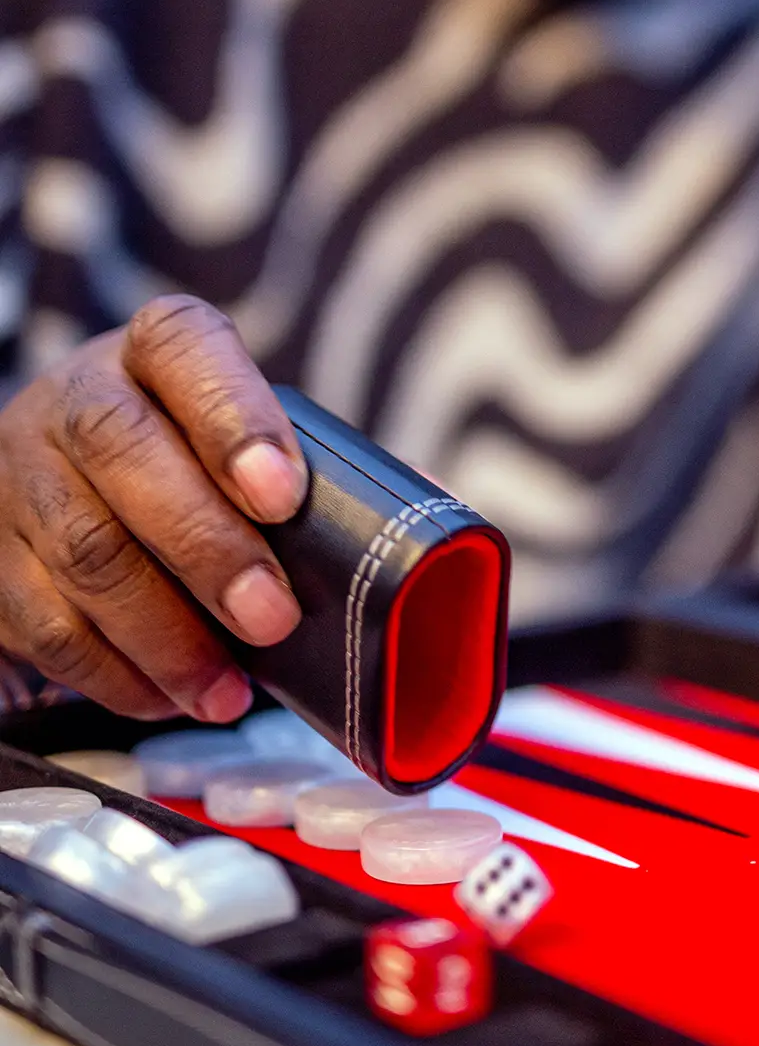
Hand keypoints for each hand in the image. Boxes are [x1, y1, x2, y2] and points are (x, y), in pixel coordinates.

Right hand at [0, 297, 307, 722]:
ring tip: (227, 689)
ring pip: (82, 549)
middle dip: (206, 547)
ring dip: (163, 634)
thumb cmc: (189, 459)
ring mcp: (21, 473)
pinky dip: (114, 674)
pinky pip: (44, 623)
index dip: (233, 417)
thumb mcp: (245, 435)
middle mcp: (76, 397)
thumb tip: (431, 532)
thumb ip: (321, 470)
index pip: (186, 350)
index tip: (284, 492)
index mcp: (158, 349)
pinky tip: (168, 696)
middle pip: (121, 454)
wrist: (62, 473)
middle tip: (271, 617)